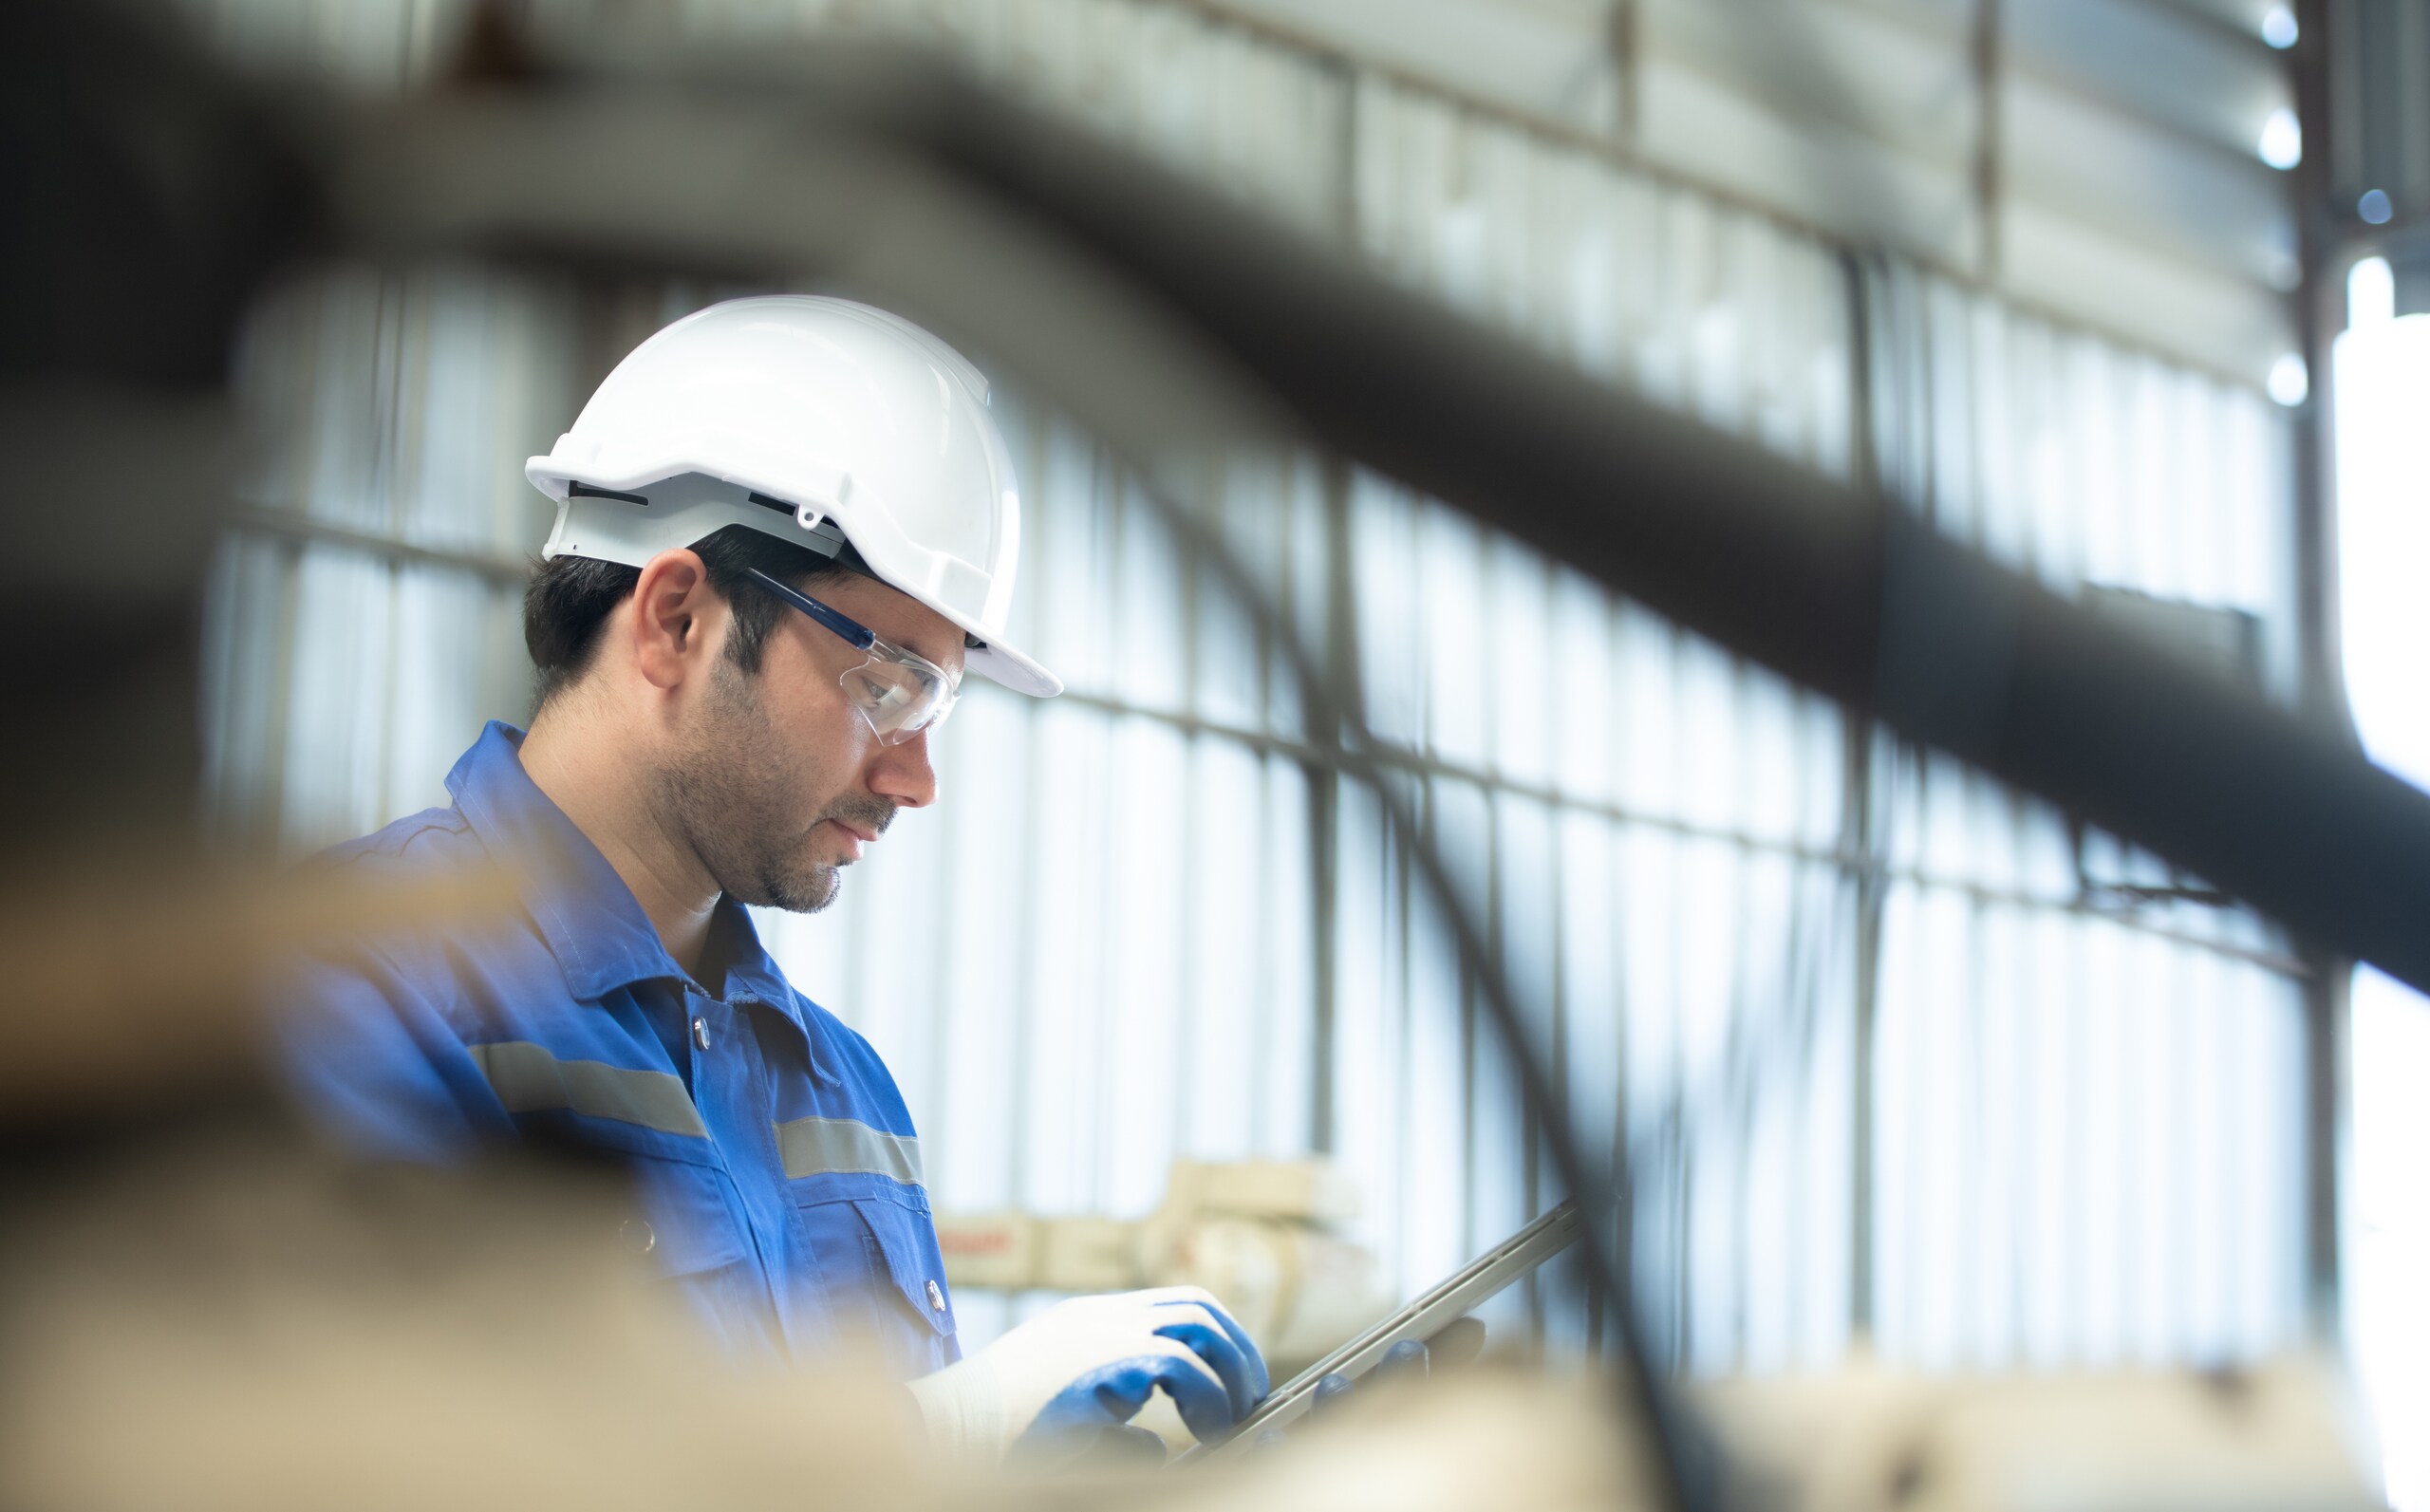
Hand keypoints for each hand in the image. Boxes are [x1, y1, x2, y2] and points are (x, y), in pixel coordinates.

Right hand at [907, 1286, 1268, 1463]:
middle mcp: (1102, 1318)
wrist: (943, 1427)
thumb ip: (1117, 1421)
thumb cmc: (995, 1429)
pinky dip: (1204, 1402)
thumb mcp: (1067, 1414)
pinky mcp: (1102, 1370)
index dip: (1217, 1339)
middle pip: (1198, 1308)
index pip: (1176, 1305)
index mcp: (1092, 1320)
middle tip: (1249, 1402)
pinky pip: (1181, 1369)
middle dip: (1237, 1353)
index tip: (1234, 1381)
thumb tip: (1160, 1451)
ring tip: (1230, 1422)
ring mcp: (1102, 1337)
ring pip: (1198, 1329)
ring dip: (1227, 1376)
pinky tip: (1199, 1435)